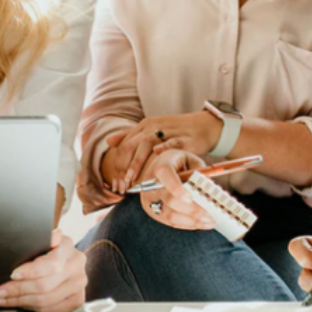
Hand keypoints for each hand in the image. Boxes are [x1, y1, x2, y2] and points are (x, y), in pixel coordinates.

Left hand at [0, 229, 86, 311]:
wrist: (62, 260)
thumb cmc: (46, 249)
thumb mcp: (40, 239)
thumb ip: (41, 238)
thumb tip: (51, 235)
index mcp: (67, 247)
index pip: (50, 264)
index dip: (30, 272)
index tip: (13, 275)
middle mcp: (77, 265)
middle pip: (45, 285)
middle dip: (18, 289)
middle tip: (1, 291)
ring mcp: (79, 284)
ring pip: (46, 300)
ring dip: (21, 301)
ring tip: (4, 299)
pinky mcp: (77, 300)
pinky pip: (52, 310)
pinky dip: (32, 309)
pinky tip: (20, 304)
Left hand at [101, 112, 221, 193]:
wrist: (202, 126)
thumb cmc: (174, 132)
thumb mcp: (150, 131)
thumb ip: (129, 136)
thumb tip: (109, 141)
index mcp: (143, 126)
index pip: (124, 146)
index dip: (117, 165)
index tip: (116, 184)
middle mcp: (152, 127)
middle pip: (131, 146)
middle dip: (123, 167)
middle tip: (121, 186)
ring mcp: (167, 131)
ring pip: (147, 144)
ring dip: (137, 162)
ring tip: (132, 179)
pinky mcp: (183, 137)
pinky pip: (171, 142)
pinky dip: (163, 148)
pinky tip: (156, 156)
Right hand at [139, 149, 214, 230]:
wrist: (157, 167)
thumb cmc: (178, 163)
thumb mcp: (190, 159)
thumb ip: (199, 171)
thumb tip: (209, 188)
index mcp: (161, 167)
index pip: (167, 178)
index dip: (178, 189)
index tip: (191, 198)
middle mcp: (151, 184)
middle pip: (171, 201)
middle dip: (192, 211)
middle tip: (210, 216)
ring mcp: (149, 199)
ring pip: (170, 216)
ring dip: (191, 222)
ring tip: (208, 222)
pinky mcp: (151, 210)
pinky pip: (169, 222)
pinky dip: (186, 225)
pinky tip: (199, 223)